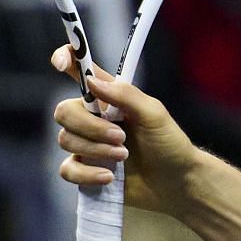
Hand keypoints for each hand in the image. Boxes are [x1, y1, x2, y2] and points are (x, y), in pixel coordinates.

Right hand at [50, 45, 200, 215]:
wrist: (176, 182)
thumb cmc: (169, 143)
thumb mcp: (154, 114)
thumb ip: (126, 96)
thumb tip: (92, 81)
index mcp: (108, 97)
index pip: (80, 71)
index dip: (66, 59)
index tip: (63, 65)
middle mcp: (92, 117)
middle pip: (64, 111)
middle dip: (91, 127)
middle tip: (122, 137)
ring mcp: (86, 144)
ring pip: (65, 140)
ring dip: (96, 149)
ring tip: (124, 156)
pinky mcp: (85, 169)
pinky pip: (67, 170)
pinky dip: (87, 173)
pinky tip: (109, 177)